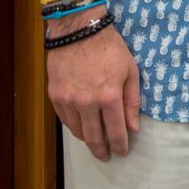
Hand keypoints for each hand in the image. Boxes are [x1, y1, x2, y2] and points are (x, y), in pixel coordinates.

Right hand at [46, 13, 141, 160]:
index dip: (120, 145)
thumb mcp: (130, 71)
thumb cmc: (110, 48)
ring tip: (95, 144)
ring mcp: (69, 101)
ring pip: (78, 131)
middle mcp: (87, 103)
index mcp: (110, 97)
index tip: (122, 153)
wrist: (79, 31)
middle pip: (94, 137)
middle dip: (102, 150)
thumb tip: (133, 127)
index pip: (116, 131)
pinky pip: (66, 120)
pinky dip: (75, 127)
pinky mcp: (55, 97)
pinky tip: (82, 129)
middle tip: (106, 157)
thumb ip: (132, 101)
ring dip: (87, 141)